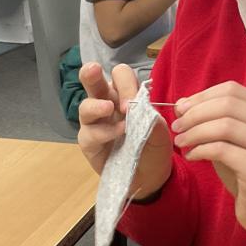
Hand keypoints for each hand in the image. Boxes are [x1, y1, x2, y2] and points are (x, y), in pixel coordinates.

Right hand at [77, 63, 172, 197]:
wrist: (151, 175)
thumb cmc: (153, 145)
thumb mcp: (159, 130)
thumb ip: (151, 117)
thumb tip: (139, 107)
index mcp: (125, 95)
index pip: (120, 77)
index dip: (126, 83)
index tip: (135, 101)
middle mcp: (107, 104)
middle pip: (93, 82)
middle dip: (90, 73)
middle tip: (93, 69)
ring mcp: (95, 123)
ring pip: (85, 106)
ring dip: (97, 106)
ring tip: (108, 109)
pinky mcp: (89, 142)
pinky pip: (89, 133)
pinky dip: (104, 132)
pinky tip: (118, 134)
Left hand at [170, 81, 245, 245]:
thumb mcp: (232, 142)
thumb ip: (213, 121)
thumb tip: (181, 103)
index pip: (232, 90)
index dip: (202, 96)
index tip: (181, 109)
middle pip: (227, 104)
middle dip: (195, 113)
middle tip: (177, 127)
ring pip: (224, 125)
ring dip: (195, 131)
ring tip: (181, 142)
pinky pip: (222, 149)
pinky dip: (200, 150)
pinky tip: (192, 157)